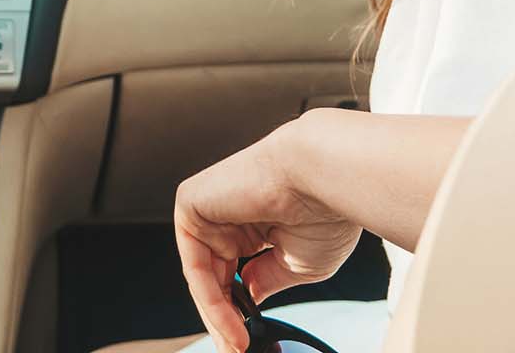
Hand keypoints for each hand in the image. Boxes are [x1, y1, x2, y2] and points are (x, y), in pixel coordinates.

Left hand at [174, 121, 363, 352]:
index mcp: (256, 221)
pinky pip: (194, 261)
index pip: (234, 271)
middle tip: (235, 349)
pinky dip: (208, 296)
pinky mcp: (191, 203)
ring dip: (216, 314)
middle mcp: (230, 213)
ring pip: (202, 272)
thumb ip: (267, 280)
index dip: (237, 309)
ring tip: (235, 343)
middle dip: (223, 317)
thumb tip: (247, 297)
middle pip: (214, 275)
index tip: (246, 342)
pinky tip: (228, 321)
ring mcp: (210, 208)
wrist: (321, 178)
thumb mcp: (298, 264)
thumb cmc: (323, 212)